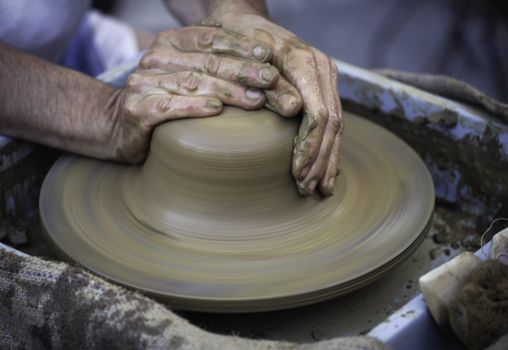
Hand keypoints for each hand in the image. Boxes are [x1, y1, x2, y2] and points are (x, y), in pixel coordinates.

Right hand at [110, 24, 280, 162]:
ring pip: (192, 83)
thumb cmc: (165, 99)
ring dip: (228, 90)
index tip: (266, 54)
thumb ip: (212, 62)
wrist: (120, 124)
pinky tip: (216, 110)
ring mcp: (144, 83)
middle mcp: (156, 58)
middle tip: (270, 80)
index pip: (208, 37)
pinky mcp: (138, 109)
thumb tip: (259, 59)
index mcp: (170, 43)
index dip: (239, 44)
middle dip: (242, 69)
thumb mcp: (187, 73)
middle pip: (206, 61)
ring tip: (256, 99)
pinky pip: (169, 106)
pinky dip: (194, 107)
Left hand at [211, 13, 343, 195]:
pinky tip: (326, 166)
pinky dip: (329, 146)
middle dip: (321, 161)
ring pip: (337, 125)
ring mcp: (325, 77)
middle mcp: (322, 70)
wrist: (246, 20)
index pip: (319, 115)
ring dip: (328, 159)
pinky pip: (332, 119)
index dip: (310, 148)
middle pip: (332, 124)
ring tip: (321, 188)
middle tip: (310, 190)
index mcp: (306, 62)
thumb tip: (295, 110)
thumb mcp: (246, 57)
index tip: (298, 175)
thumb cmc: (239, 38)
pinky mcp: (322, 85)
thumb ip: (271, 83)